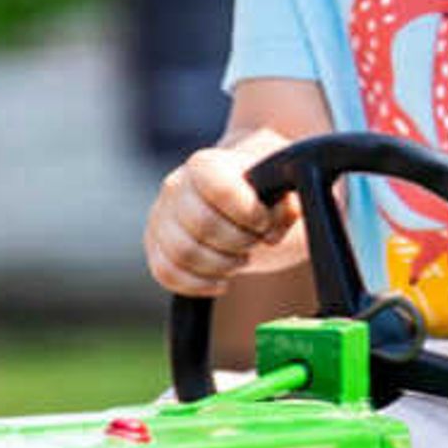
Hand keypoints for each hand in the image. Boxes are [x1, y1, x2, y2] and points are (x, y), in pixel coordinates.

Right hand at [145, 129, 298, 294]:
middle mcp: (176, 185)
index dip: (249, 212)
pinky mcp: (156, 245)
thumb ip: (289, 200)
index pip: (220, 188)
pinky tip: (222, 280)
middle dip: (239, 242)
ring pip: (181, 254)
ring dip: (220, 265)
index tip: (266, 221)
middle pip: (202, 227)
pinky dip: (196, 284)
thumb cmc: (272, 190)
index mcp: (206, 164)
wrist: (250, 193)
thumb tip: (281, 218)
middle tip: (257, 241)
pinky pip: (165, 273)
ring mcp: (162, 216)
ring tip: (241, 257)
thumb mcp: (290, 189)